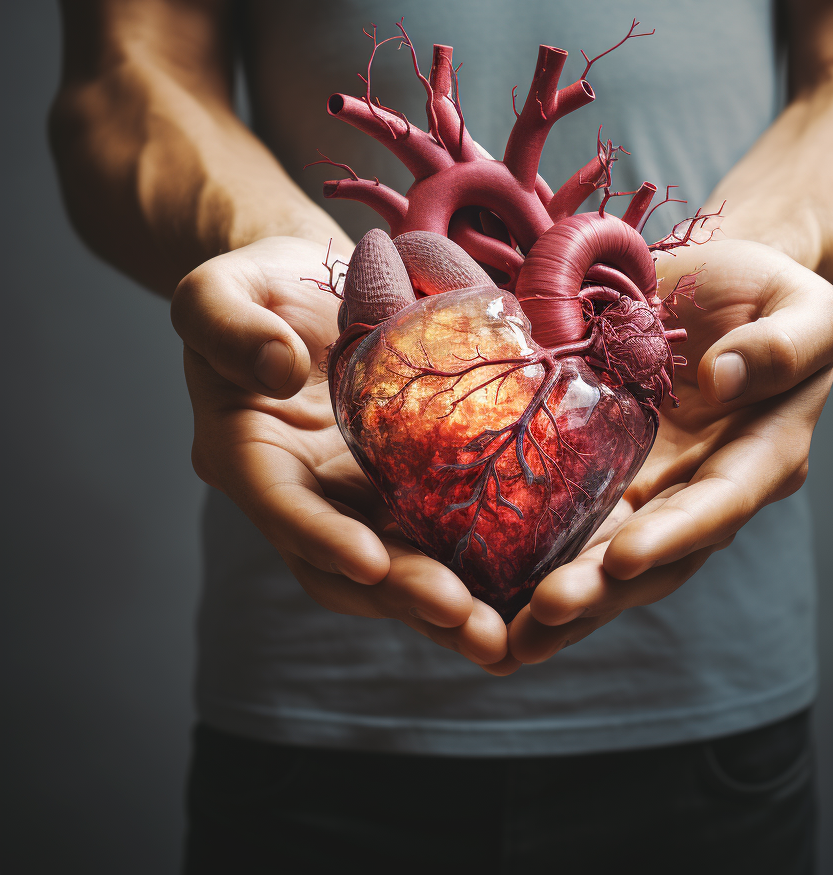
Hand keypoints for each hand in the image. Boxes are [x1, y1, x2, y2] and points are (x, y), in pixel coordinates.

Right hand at [171, 236, 516, 672]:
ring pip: (398, 562)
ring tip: (504, 634)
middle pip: (348, 563)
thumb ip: (230, 326)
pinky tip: (526, 578)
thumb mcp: (218, 292)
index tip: (373, 563)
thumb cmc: (256, 285)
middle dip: (405, 597)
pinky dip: (472, 559)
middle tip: (471, 627)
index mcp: (246, 454)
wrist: (310, 285)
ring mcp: (354, 492)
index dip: (324, 539)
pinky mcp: (399, 480)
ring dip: (446, 602)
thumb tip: (278, 369)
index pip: (283, 508)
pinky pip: (435, 526)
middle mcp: (302, 491)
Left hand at [508, 237, 832, 661]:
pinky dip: (538, 552)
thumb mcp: (806, 306)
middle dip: (604, 590)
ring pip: (610, 552)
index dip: (674, 536)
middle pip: (659, 553)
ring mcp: (655, 482)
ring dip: (565, 595)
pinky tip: (491, 584)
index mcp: (764, 453)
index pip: (720, 503)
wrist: (712, 279)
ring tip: (508, 633)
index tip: (622, 559)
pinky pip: (575, 515)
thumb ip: (785, 343)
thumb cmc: (766, 290)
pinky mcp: (610, 467)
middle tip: (545, 616)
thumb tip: (722, 381)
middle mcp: (707, 483)